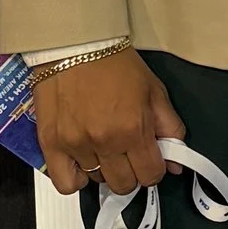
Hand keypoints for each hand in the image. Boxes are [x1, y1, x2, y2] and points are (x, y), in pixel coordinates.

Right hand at [32, 49, 182, 199]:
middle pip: (124, 184)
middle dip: (131, 171)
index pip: (151, 175)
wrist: (76, 43)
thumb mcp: (154, 91)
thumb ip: (170, 129)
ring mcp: (76, 145)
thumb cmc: (114, 62)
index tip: (149, 159)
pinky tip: (82, 163)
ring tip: (102, 147)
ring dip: (104, 169)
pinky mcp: (51, 144)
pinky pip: (65, 183)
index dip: (154, 169)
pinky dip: (75, 178)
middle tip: (127, 153)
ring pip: (97, 182)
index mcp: (133, 129)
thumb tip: (176, 162)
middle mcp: (105, 141)